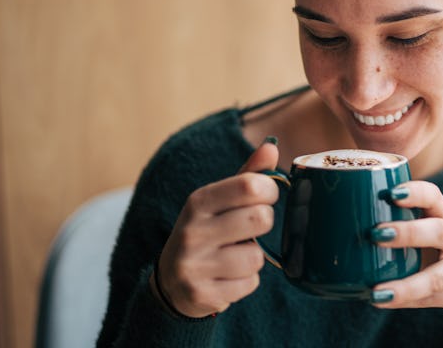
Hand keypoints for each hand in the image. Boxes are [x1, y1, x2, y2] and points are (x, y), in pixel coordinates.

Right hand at [151, 140, 279, 317]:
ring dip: (253, 256)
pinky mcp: (203, 295)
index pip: (250, 186)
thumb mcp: (219, 200)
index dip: (270, 190)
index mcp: (198, 202)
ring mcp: (195, 266)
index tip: (267, 196)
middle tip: (252, 226)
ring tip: (234, 255)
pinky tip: (228, 276)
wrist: (171, 283)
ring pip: (257, 256)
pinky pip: (250, 283)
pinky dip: (246, 280)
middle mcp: (193, 232)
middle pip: (261, 219)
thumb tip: (271, 147)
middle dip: (264, 222)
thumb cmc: (207, 231)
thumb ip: (247, 175)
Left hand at [370, 181, 442, 316]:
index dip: (415, 193)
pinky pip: (429, 300)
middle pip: (438, 232)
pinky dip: (405, 301)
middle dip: (408, 233)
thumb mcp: (439, 224)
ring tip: (377, 291)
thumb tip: (352, 215)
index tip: (392, 193)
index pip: (434, 196)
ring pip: (435, 278)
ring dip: (405, 285)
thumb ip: (410, 218)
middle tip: (376, 234)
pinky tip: (382, 302)